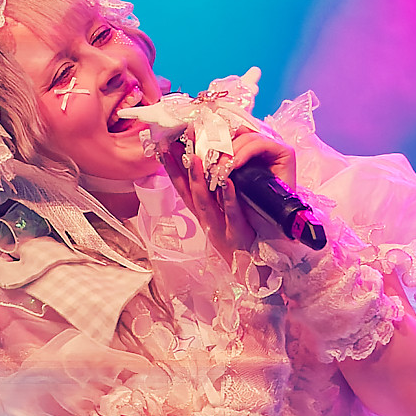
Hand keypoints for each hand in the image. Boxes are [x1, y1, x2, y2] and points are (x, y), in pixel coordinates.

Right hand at [168, 124, 297, 258]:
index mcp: (201, 214)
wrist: (252, 269)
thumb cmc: (238, 239)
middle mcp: (206, 220)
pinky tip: (229, 182)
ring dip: (198, 180)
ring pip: (205, 203)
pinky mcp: (237, 234)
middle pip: (189, 193)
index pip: (182, 188)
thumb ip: (213, 196)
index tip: (162, 148)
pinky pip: (231, 213)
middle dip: (180, 169)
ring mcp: (219, 228)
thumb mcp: (220, 216)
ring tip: (195, 158)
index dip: (171, 169)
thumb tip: (207, 171)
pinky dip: (229, 197)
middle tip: (174, 146)